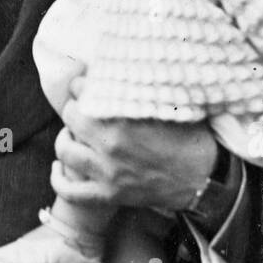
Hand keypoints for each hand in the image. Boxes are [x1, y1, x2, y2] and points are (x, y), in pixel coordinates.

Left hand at [51, 80, 216, 210]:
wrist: (204, 178)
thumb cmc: (188, 136)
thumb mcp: (166, 103)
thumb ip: (138, 87)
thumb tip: (117, 67)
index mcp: (124, 116)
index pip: (82, 89)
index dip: (82, 85)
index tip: (87, 85)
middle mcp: (110, 143)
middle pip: (70, 115)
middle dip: (75, 109)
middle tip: (84, 109)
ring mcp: (107, 172)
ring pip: (64, 149)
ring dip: (65, 138)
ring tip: (75, 134)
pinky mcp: (108, 195)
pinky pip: (70, 192)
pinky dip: (58, 179)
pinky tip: (58, 167)